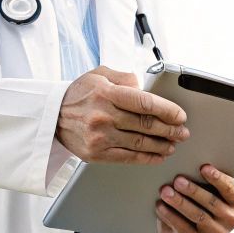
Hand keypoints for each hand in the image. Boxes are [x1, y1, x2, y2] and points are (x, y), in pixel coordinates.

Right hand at [55, 67, 188, 164]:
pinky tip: (159, 155)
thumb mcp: (99, 74)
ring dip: (162, 145)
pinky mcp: (97, 154)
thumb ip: (125, 78)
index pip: (145, 103)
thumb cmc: (79, 94)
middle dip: (170, 130)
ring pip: (141, 143)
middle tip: (182, 132)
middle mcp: (104, 115)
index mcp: (107, 93)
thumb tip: (146, 88)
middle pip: (146, 125)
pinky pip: (129, 158)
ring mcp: (100, 137)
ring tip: (173, 144)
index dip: (168, 111)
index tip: (180, 116)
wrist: (51, 115)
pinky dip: (148, 158)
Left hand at [155, 164, 233, 232]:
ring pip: (197, 215)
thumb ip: (208, 183)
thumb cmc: (204, 206)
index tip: (203, 167)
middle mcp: (231, 219)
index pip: (229, 189)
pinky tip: (161, 207)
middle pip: (211, 202)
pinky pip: (184, 228)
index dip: (217, 178)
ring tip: (165, 191)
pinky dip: (171, 216)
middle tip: (177, 180)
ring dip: (179, 202)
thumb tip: (187, 166)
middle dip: (193, 190)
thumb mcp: (213, 194)